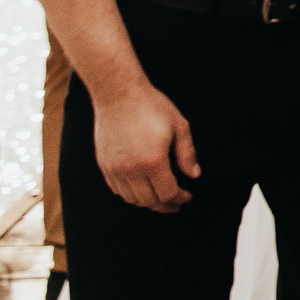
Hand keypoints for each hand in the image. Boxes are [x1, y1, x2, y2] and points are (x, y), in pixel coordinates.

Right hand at [94, 83, 199, 212]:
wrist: (118, 94)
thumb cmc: (152, 106)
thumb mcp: (179, 126)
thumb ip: (187, 153)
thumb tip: (194, 175)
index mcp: (153, 161)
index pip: (168, 193)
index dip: (180, 199)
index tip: (188, 197)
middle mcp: (131, 170)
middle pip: (150, 201)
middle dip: (166, 205)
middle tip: (177, 203)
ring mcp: (115, 169)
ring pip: (132, 199)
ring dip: (148, 203)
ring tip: (161, 198)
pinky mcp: (104, 165)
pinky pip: (118, 190)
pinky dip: (131, 195)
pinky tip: (142, 190)